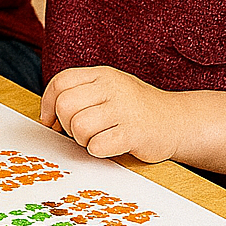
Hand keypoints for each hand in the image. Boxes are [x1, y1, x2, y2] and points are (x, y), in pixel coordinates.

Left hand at [39, 65, 180, 162]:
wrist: (178, 121)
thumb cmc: (136, 109)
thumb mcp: (109, 90)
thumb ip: (80, 95)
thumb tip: (46, 117)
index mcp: (102, 75)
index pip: (60, 82)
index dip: (48, 104)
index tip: (51, 120)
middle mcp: (112, 87)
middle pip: (65, 105)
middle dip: (66, 125)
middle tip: (80, 131)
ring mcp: (124, 109)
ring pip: (78, 126)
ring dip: (82, 140)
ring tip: (97, 138)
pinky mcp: (134, 132)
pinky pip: (97, 145)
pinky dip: (98, 150)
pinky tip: (109, 145)